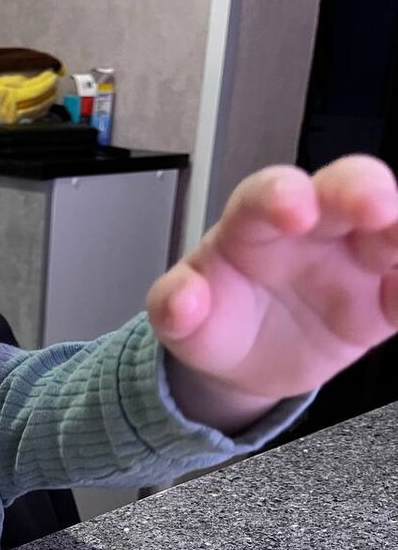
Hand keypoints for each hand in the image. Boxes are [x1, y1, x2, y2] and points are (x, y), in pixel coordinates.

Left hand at [147, 155, 397, 430]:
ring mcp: (351, 260)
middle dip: (362, 189)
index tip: (292, 207)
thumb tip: (180, 304)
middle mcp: (312, 228)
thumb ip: (174, 307)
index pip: (267, 193)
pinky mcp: (379, 302)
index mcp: (255, 224)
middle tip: (377, 206)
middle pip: (343, 188)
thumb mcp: (182, 319)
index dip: (281, 194)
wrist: (243, 361)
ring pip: (388, 230)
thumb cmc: (215, 319)